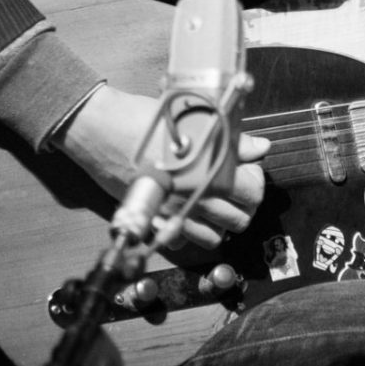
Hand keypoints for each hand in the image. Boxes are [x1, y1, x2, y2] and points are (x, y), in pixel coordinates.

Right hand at [59, 84, 268, 249]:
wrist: (104, 130)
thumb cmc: (149, 122)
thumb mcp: (197, 124)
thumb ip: (233, 142)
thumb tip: (260, 148)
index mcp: (212, 177)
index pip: (252, 194)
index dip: (256, 183)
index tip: (249, 173)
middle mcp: (196, 202)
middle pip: (238, 221)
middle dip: (243, 207)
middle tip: (236, 190)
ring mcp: (173, 216)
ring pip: (213, 238)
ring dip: (219, 224)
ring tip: (215, 205)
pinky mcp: (151, 222)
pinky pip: (180, 243)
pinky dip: (187, 234)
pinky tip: (186, 214)